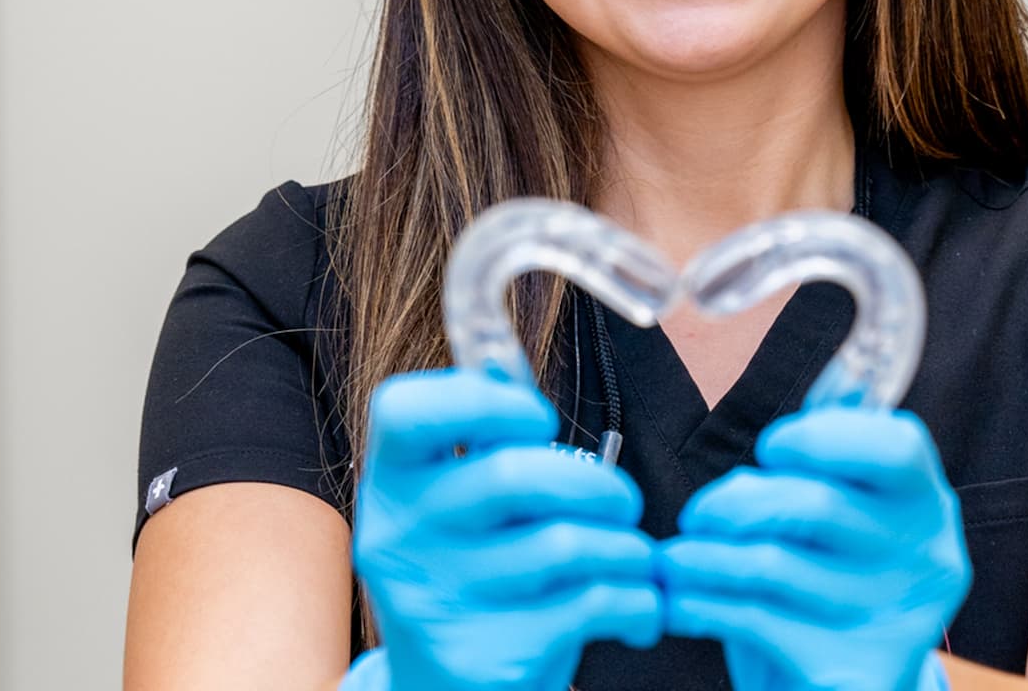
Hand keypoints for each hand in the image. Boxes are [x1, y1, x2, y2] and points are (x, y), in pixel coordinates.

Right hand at [352, 369, 662, 690]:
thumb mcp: (454, 504)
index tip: (537, 422)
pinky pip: (593, 603)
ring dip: (627, 547)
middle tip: (622, 502)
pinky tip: (637, 609)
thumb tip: (504, 369)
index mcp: (389, 484)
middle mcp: (400, 539)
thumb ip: (478, 443)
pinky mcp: (488, 657)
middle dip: (596, 483)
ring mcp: (438, 601)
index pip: (406, 410)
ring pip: (566, 543)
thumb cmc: (474, 573)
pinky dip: (638, 601)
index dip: (485, 401)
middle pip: (512, 474)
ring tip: (634, 558)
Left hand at [657, 408, 970, 690]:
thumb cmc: (830, 574)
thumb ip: (836, 449)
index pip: (896, 447)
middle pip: (814, 504)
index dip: (821, 437)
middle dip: (734, 503)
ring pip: (771, 564)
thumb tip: (839, 382)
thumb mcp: (846, 507)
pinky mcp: (852, 671)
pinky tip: (678, 600)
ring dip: (700, 558)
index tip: (772, 449)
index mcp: (926, 502)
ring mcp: (894, 620)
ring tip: (671, 560)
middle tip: (697, 516)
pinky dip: (701, 603)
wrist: (839, 679)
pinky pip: (755, 619)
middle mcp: (925, 559)